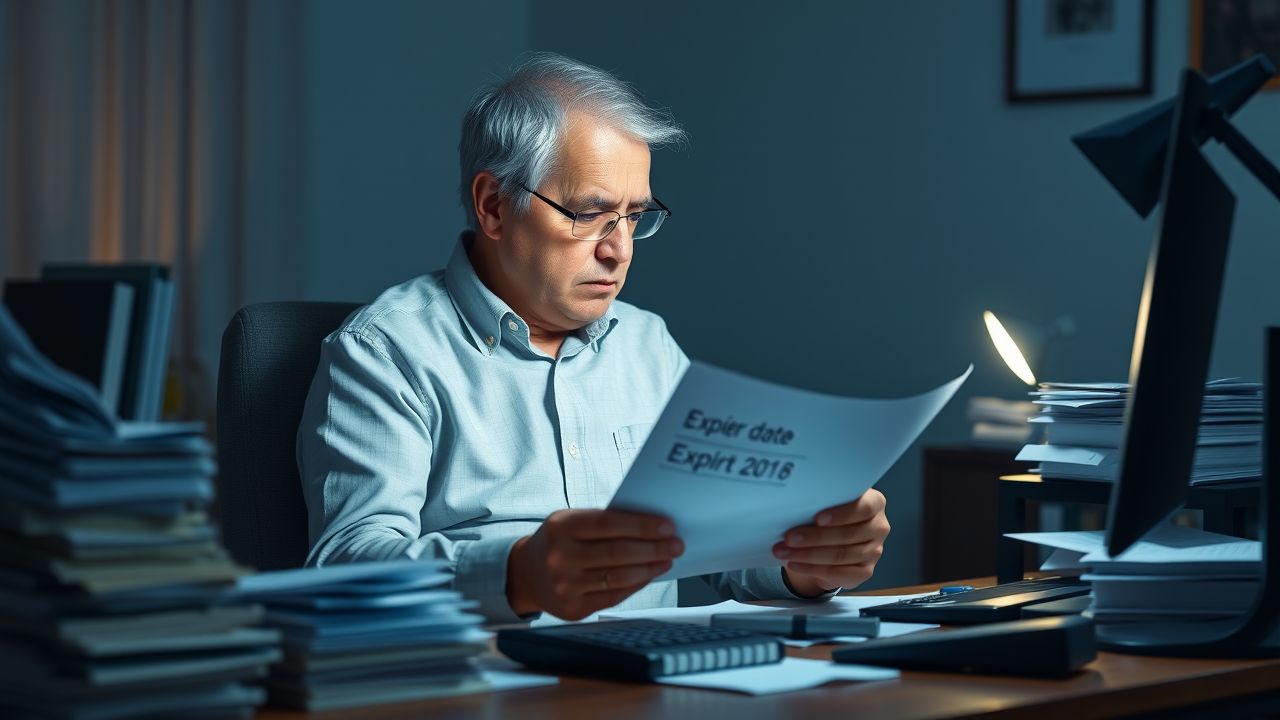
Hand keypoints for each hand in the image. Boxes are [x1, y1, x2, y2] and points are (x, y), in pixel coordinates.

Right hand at [506, 509, 683, 619]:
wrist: (526, 574)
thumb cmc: (557, 542)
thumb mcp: (570, 521)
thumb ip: (603, 522)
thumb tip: (649, 526)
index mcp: (561, 527)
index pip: (609, 524)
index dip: (642, 525)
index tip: (667, 526)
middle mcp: (560, 557)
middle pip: (618, 552)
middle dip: (653, 548)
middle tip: (676, 544)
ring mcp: (565, 586)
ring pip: (619, 577)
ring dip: (650, 568)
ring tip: (667, 559)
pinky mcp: (573, 608)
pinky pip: (613, 596)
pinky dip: (636, 584)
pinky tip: (649, 575)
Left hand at [774, 489, 888, 596]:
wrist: (833, 539)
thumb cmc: (829, 514)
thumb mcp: (828, 503)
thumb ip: (822, 502)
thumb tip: (794, 503)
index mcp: (874, 503)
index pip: (864, 508)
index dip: (841, 514)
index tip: (818, 518)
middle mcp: (879, 527)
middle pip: (848, 534)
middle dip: (815, 538)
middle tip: (789, 538)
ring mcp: (875, 551)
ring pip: (841, 555)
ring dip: (808, 555)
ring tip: (785, 552)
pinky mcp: (866, 571)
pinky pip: (840, 573)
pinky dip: (813, 569)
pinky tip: (795, 564)